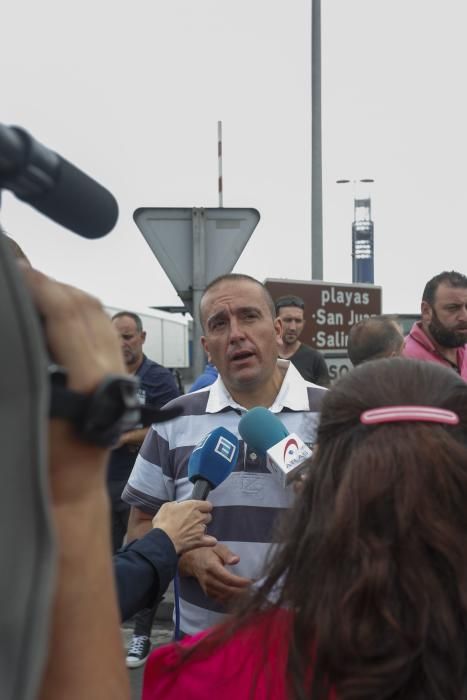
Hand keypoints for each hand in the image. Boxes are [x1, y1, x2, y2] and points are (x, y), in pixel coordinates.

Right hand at [19, 265, 125, 501]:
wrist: (72, 489)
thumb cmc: (45, 462)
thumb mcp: (26, 413)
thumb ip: (28, 373)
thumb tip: (20, 335)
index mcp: (88, 378)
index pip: (65, 314)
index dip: (40, 286)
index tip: (17, 270)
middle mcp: (111, 371)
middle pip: (86, 307)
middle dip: (53, 284)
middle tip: (21, 273)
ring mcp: (119, 373)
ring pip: (99, 316)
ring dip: (69, 295)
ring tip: (37, 287)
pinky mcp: (119, 378)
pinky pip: (104, 331)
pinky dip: (82, 312)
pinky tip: (59, 312)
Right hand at [152, 500, 216, 553]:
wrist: (163, 540)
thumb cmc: (163, 523)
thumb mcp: (166, 507)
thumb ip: (176, 504)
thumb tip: (178, 505)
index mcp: (192, 506)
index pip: (207, 505)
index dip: (203, 507)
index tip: (199, 509)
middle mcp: (199, 517)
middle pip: (208, 516)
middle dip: (202, 518)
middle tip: (193, 520)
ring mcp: (200, 529)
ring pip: (206, 527)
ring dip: (201, 529)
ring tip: (192, 531)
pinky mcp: (199, 541)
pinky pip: (211, 541)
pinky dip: (210, 541)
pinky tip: (206, 540)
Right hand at [178, 543, 251, 602]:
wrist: (192, 560)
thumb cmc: (208, 552)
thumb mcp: (218, 547)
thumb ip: (227, 553)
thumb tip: (236, 560)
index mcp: (211, 567)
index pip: (227, 578)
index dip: (240, 582)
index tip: (251, 581)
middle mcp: (208, 579)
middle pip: (226, 590)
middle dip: (241, 591)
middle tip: (254, 589)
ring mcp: (207, 588)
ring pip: (224, 597)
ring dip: (237, 597)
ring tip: (250, 593)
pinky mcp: (208, 593)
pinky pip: (220, 600)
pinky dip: (231, 600)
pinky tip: (240, 597)